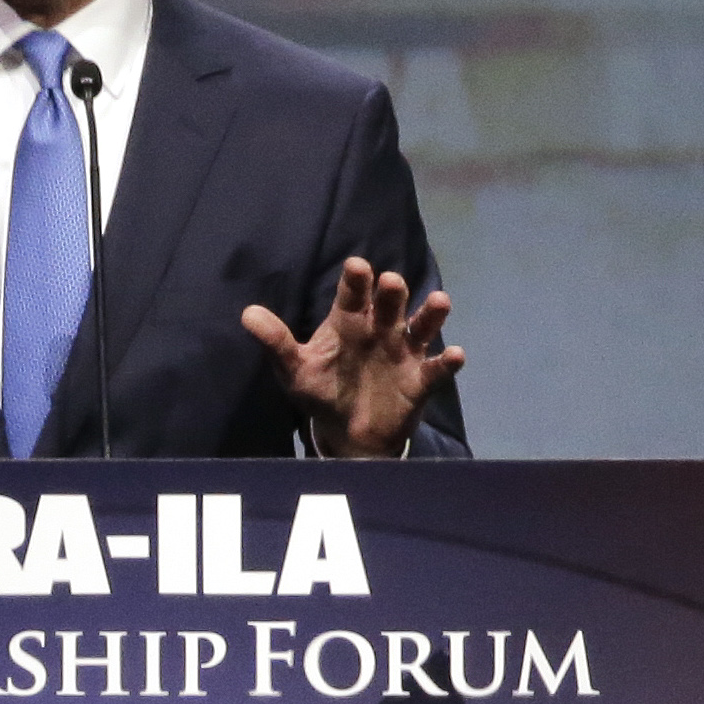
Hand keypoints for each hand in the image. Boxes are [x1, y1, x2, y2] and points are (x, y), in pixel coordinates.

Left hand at [242, 256, 460, 459]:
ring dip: (431, 314)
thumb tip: (247, 314)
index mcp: (349, 322)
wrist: (348, 436)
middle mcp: (379, 329)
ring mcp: (404, 352)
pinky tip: (456, 355)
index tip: (357, 267)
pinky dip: (448, 362)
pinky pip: (438, 369)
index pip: (352, 295)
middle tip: (391, 283)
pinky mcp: (421, 380)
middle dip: (391, 292)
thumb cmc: (322, 393)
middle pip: (388, 304)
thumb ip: (277, 343)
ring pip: (421, 326)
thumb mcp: (295, 370)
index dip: (356, 281)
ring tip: (439, 301)